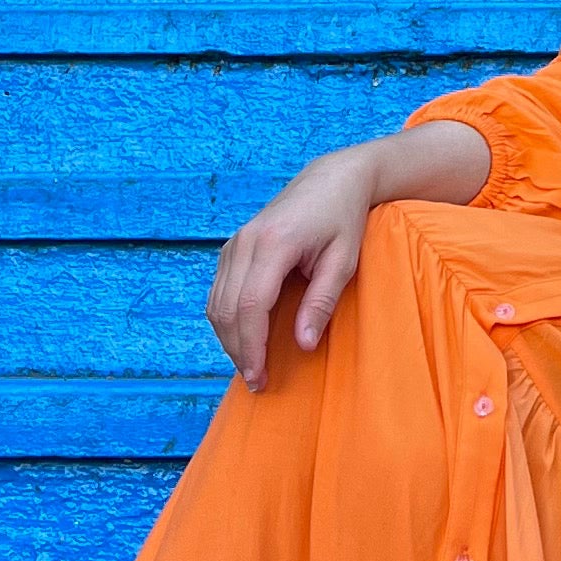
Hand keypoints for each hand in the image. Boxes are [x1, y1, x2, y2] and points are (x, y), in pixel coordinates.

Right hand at [207, 146, 375, 387]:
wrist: (331, 179)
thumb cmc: (344, 219)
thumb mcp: (344, 261)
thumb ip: (321, 302)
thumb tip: (304, 344)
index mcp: (274, 243)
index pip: (251, 305)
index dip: (252, 346)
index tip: (260, 376)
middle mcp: (246, 241)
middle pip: (227, 308)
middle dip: (238, 350)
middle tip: (257, 380)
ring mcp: (235, 242)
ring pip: (216, 302)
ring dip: (228, 338)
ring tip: (251, 364)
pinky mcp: (233, 246)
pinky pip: (219, 290)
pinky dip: (226, 319)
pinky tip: (244, 337)